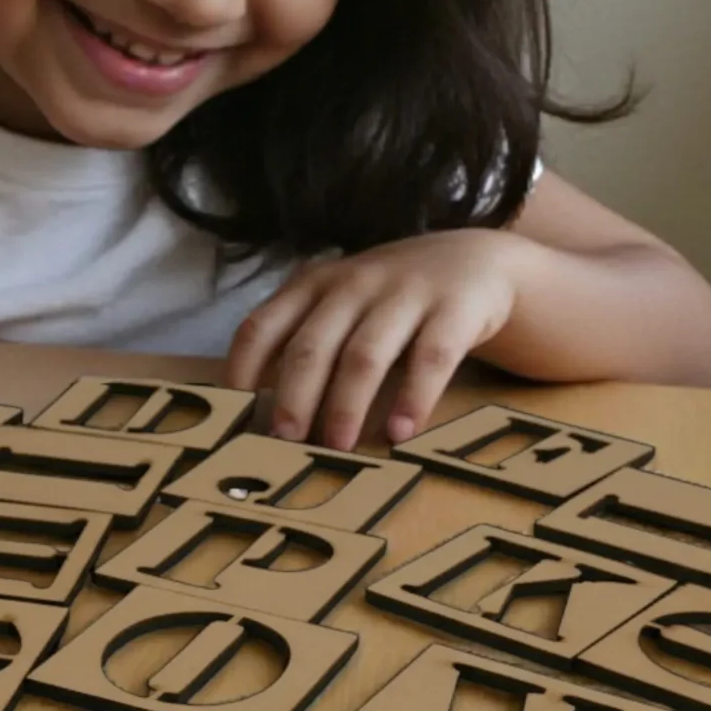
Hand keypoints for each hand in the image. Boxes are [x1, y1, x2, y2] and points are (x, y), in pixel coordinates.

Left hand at [227, 231, 527, 448]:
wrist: (476, 263)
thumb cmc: (392, 299)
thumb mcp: (341, 303)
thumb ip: (305, 338)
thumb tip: (262, 412)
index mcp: (316, 285)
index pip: (263, 325)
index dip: (243, 368)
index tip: (234, 412)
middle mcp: (354, 285)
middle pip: (313, 345)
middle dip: (294, 397)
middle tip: (286, 442)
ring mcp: (405, 294)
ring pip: (365, 354)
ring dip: (347, 404)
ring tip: (338, 447)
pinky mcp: (454, 310)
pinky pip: (431, 357)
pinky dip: (414, 397)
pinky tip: (402, 432)